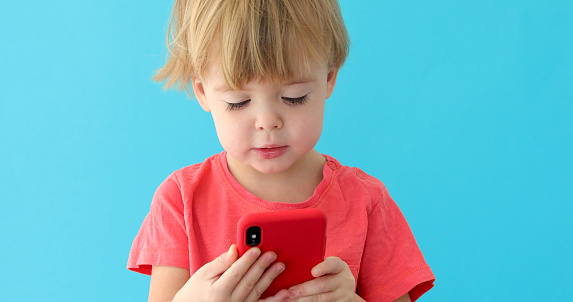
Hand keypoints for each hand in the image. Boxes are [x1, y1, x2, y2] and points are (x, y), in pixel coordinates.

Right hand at [173, 245, 287, 301]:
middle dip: (262, 266)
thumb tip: (235, 249)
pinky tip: (284, 292)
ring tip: (280, 266)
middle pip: (249, 281)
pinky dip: (274, 300)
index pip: (235, 273)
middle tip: (273, 254)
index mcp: (218, 291)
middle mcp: (230, 301)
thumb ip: (220, 262)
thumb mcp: (203, 274)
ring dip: (270, 278)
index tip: (257, 249)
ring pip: (257, 292)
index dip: (247, 260)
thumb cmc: (196, 290)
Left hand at [285, 257, 354, 301]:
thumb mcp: (328, 266)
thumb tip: (293, 266)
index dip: (323, 268)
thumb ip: (316, 265)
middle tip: (290, 292)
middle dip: (305, 289)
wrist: (344, 288)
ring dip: (304, 300)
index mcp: (340, 266)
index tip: (313, 272)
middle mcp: (345, 280)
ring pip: (322, 299)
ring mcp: (344, 295)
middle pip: (323, 285)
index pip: (332, 264)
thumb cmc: (328, 273)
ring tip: (290, 299)